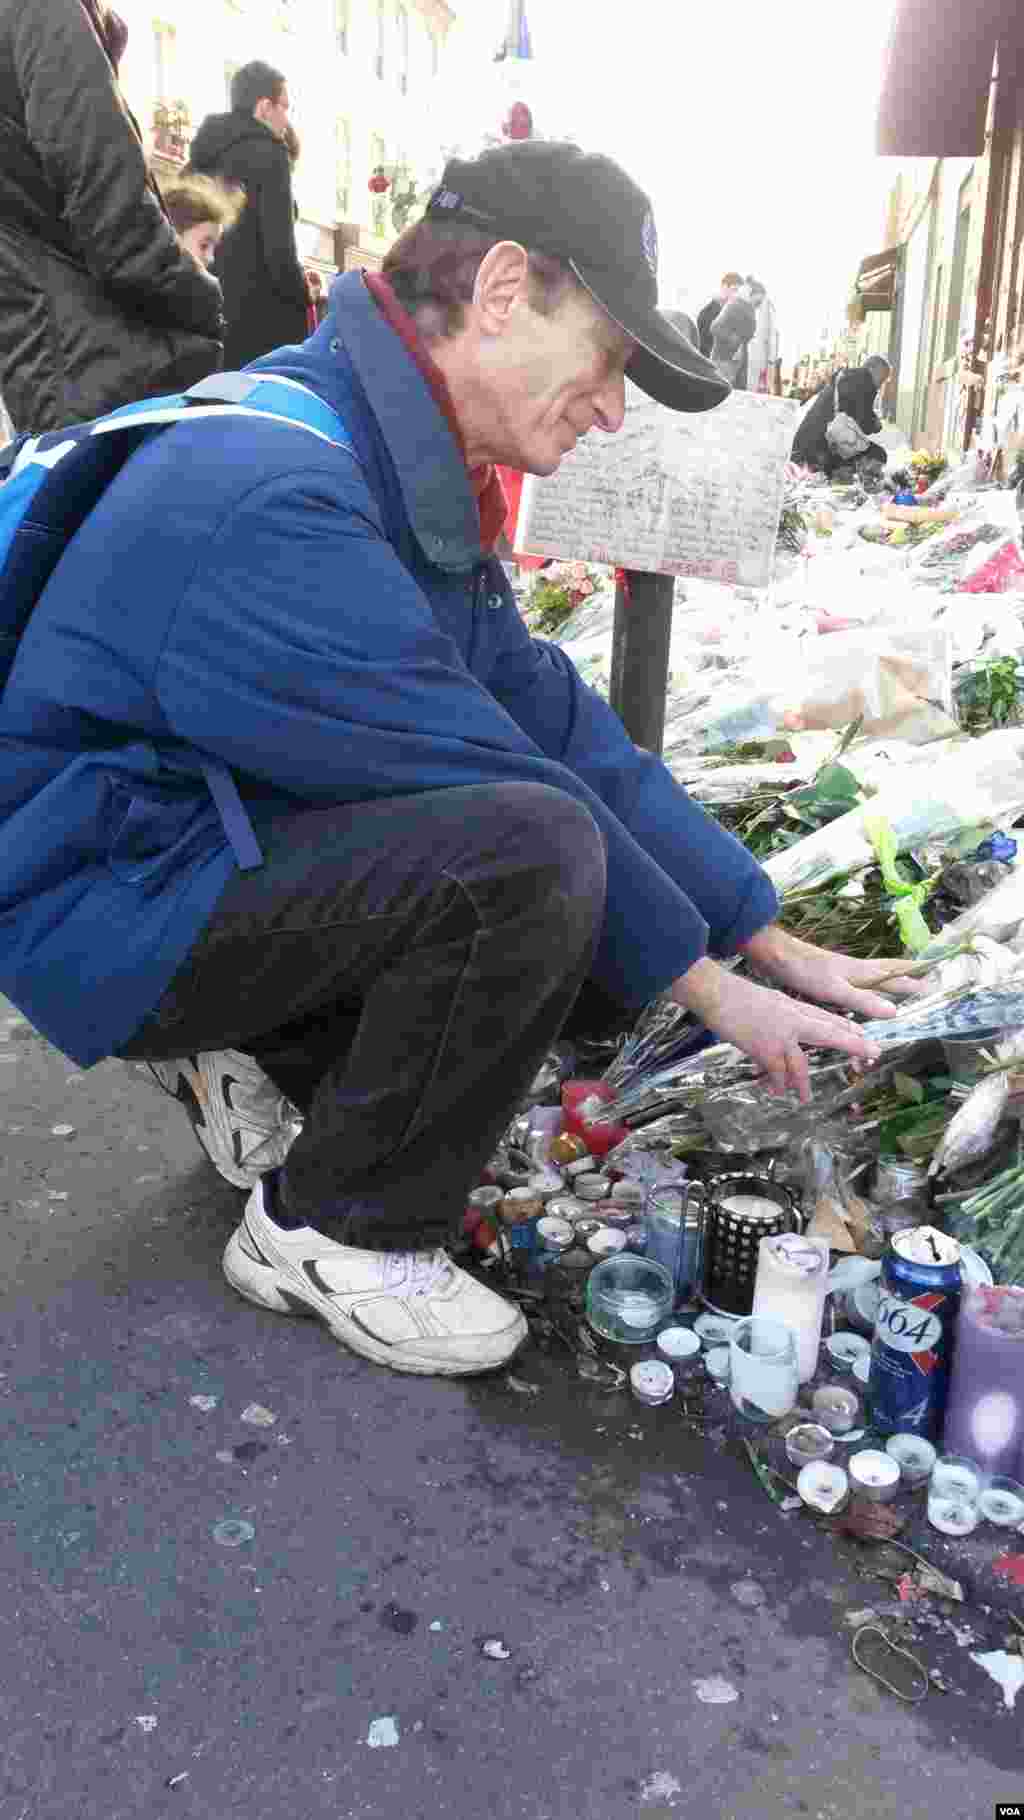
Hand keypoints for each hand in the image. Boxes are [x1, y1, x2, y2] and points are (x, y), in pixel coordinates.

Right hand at [671, 957, 881, 1102]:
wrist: (716, 993)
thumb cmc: (737, 996)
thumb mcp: (769, 1001)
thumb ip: (783, 1017)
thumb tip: (786, 1038)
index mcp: (794, 1007)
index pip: (828, 1018)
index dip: (847, 1028)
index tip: (863, 1036)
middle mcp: (793, 1020)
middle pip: (831, 1032)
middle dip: (854, 1044)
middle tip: (874, 1054)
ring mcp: (781, 1035)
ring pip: (801, 1063)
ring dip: (802, 1084)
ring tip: (804, 1098)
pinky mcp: (765, 1048)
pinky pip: (776, 1073)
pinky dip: (776, 1083)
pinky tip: (775, 1091)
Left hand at [740, 926, 923, 1017]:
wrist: (777, 956)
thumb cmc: (805, 971)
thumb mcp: (836, 990)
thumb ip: (863, 1001)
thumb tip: (895, 1012)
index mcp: (862, 972)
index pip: (896, 972)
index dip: (915, 975)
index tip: (936, 975)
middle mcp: (857, 970)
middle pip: (889, 971)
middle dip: (908, 975)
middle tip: (927, 979)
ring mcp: (844, 972)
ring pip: (875, 975)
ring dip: (891, 979)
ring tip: (903, 983)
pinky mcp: (831, 976)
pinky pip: (860, 981)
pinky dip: (870, 986)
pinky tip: (864, 991)